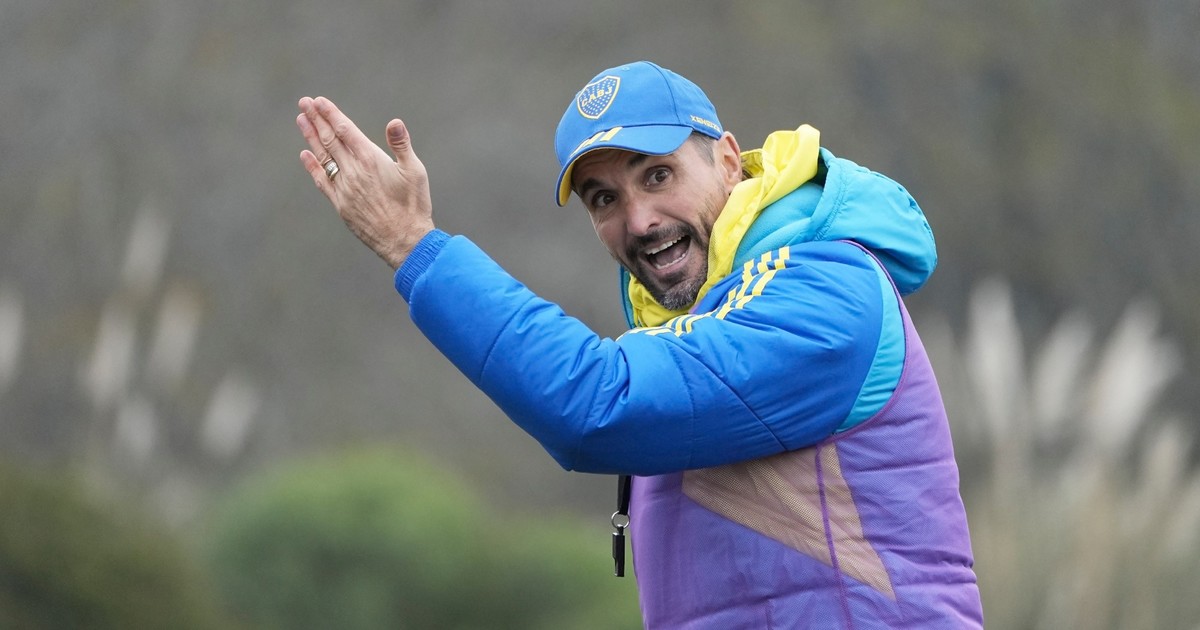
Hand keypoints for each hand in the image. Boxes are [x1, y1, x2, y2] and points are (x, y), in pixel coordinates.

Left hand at [297, 96, 434, 268]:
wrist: (404, 240)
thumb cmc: (414, 205)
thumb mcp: (415, 171)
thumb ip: (402, 145)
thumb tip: (394, 122)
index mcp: (370, 159)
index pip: (344, 129)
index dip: (331, 114)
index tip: (319, 101)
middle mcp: (353, 171)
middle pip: (329, 139)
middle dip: (316, 119)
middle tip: (304, 103)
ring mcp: (344, 188)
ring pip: (323, 156)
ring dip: (310, 137)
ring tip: (301, 120)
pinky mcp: (341, 204)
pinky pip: (321, 181)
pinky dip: (312, 166)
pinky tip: (305, 154)